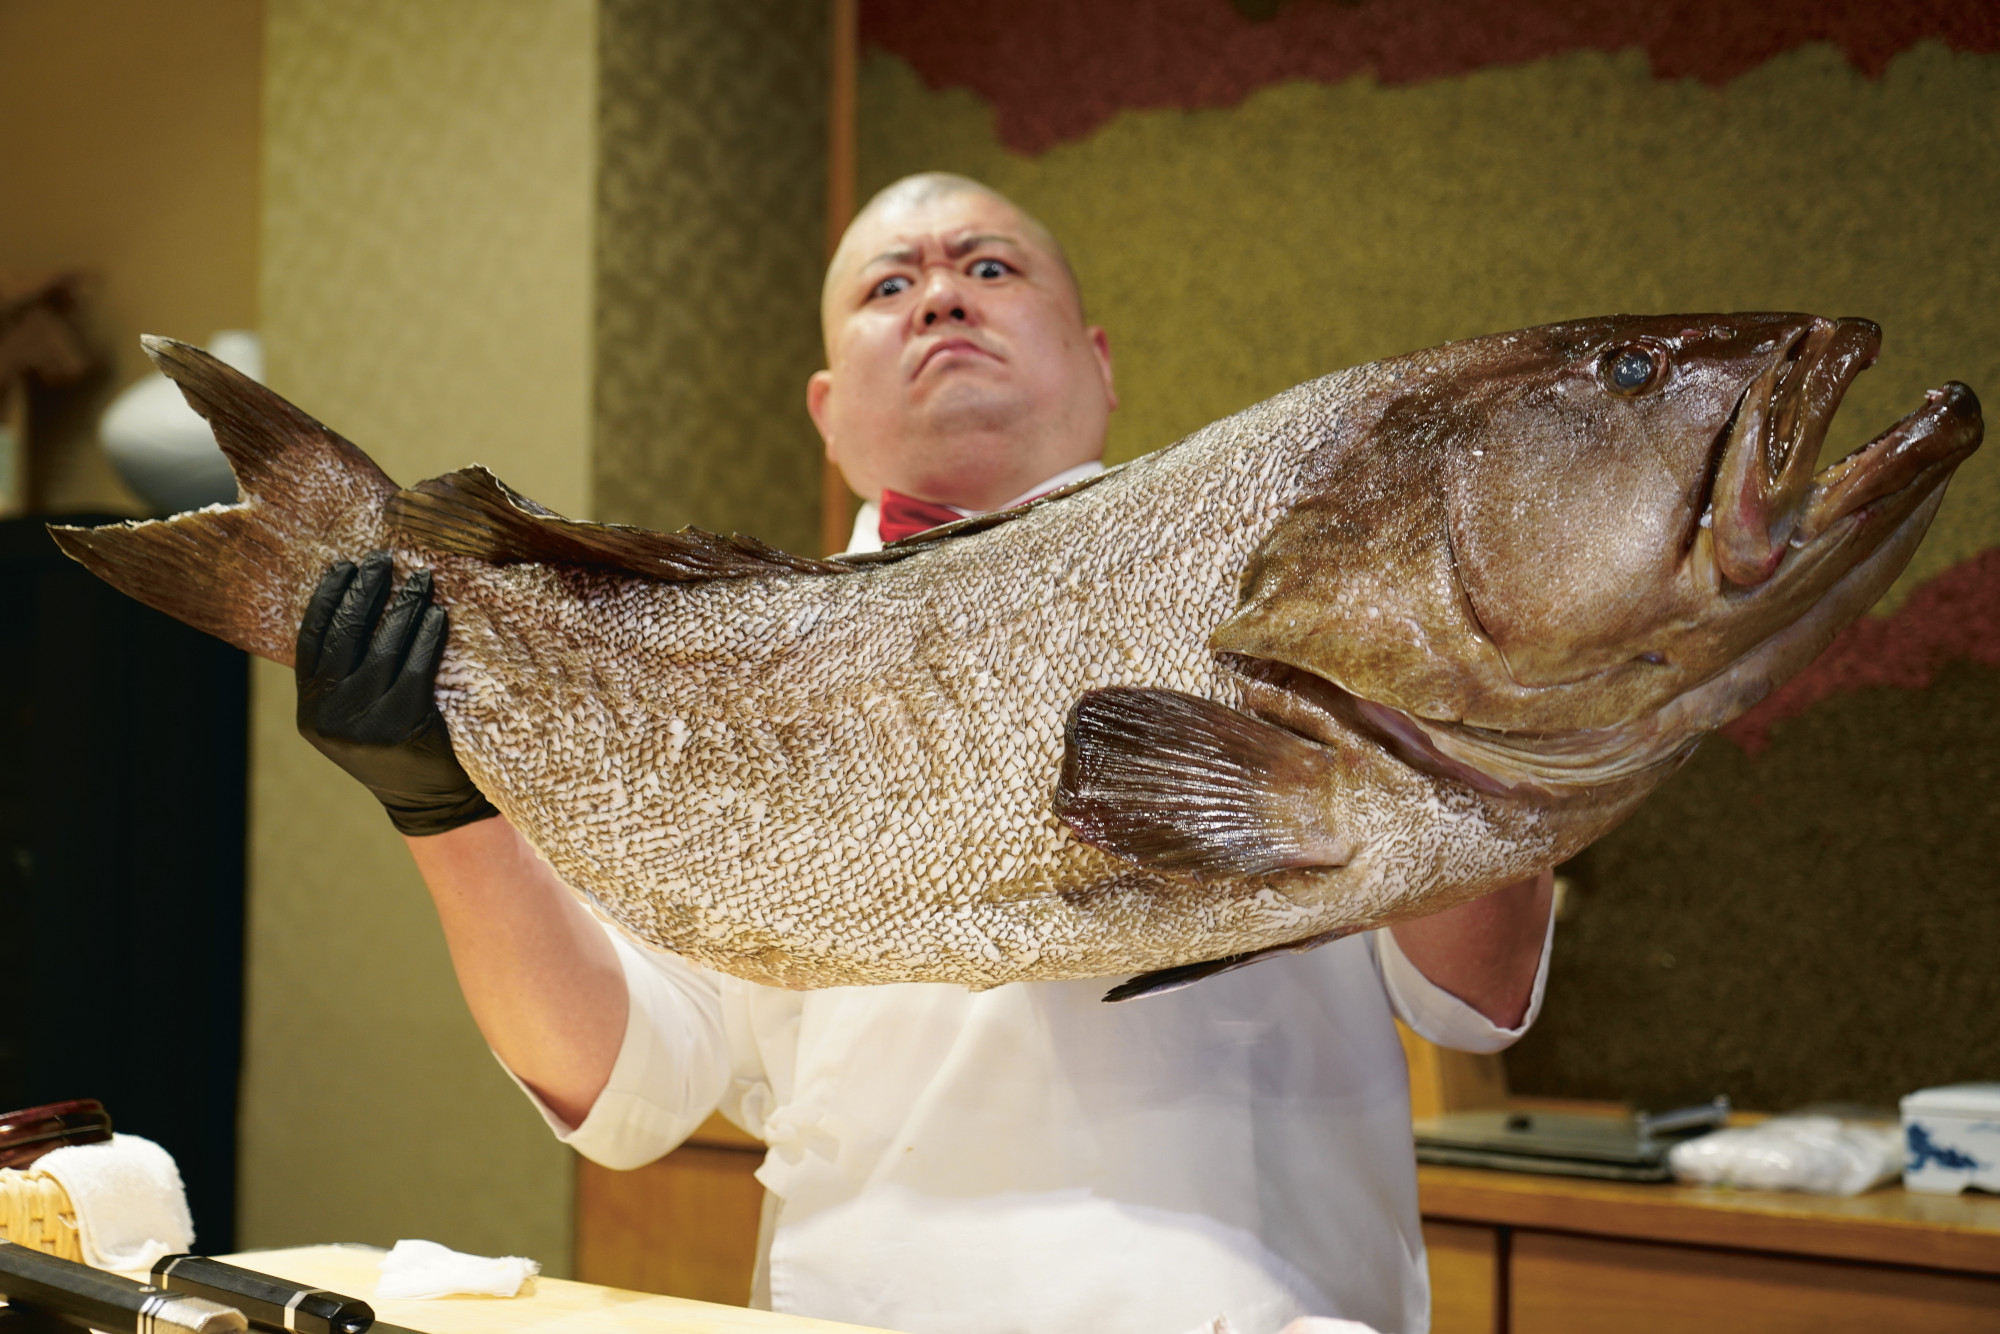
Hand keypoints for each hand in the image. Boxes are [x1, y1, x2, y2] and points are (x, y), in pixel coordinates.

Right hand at [295, 550, 497, 836]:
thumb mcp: (354, 717)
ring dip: (402, 606)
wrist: (431, 804)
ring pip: (383, 648)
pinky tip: (437, 613)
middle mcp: (329, 718)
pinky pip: (416, 667)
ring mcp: (364, 724)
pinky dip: (427, 636)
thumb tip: (353, 602)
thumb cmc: (396, 748)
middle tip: (382, 559)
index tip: (343, 566)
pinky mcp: (402, 726)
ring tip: (420, 577)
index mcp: (310, 711)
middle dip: (364, 591)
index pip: (311, 641)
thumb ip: (345, 675)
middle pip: (345, 637)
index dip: (326, 599)